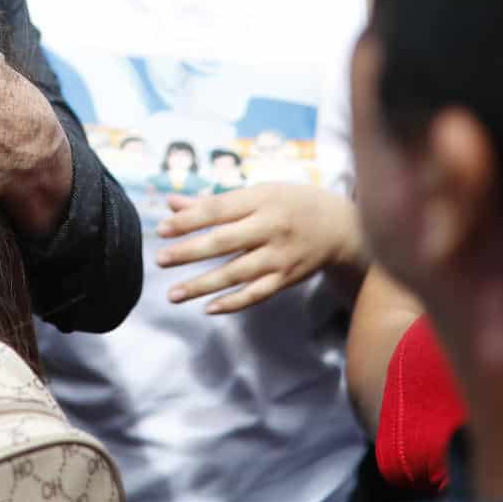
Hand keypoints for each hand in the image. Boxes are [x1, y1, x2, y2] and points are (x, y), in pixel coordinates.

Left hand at [154, 183, 365, 313]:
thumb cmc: (290, 204)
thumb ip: (214, 202)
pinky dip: (234, 303)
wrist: (342, 227)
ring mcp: (280, 256)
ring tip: (173, 294)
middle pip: (224, 241)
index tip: (161, 230)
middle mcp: (271, 228)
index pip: (218, 210)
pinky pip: (257, 294)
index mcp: (261, 200)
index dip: (189, 220)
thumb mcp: (258, 193)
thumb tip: (172, 203)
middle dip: (189, 252)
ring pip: (237, 273)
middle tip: (160, 260)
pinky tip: (208, 308)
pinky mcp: (287, 278)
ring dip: (203, 285)